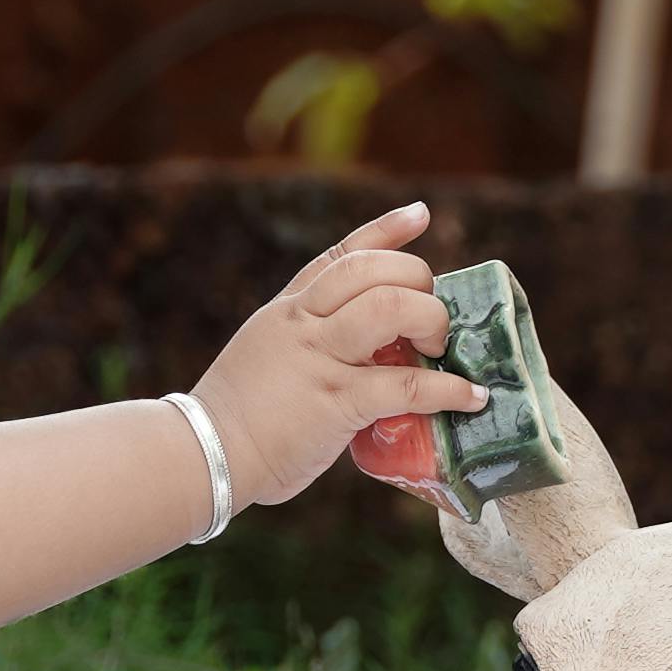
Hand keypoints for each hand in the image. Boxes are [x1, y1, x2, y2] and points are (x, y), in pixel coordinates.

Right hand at [190, 203, 478, 511]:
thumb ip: (308, 342)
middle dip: (418, 283)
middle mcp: (304, 322)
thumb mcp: (265, 354)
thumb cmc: (236, 416)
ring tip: (441, 350)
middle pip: (374, 269)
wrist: (202, 454)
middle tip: (431, 324)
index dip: (385, 231)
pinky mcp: (335, 402)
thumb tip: (363, 356)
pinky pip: (405, 384)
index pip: (341, 255)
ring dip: (432, 321)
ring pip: (390, 307)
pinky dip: (447, 390)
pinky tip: (469, 398)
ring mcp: (319, 358)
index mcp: (288, 309)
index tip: (420, 215)